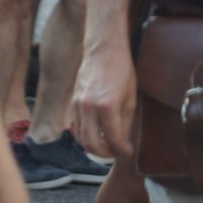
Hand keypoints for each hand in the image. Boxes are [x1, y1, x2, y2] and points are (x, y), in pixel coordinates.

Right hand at [70, 41, 136, 160]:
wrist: (103, 48)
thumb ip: (125, 123)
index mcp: (107, 106)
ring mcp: (78, 105)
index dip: (122, 151)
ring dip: (94, 147)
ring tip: (107, 145)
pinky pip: (76, 128)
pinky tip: (97, 133)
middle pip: (92, 145)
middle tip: (116, 152)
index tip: (127, 152)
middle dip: (106, 154)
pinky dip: (85, 136)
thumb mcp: (130, 97)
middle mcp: (89, 108)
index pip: (113, 140)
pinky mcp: (72, 103)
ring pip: (81, 139)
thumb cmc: (121, 70)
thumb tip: (122, 142)